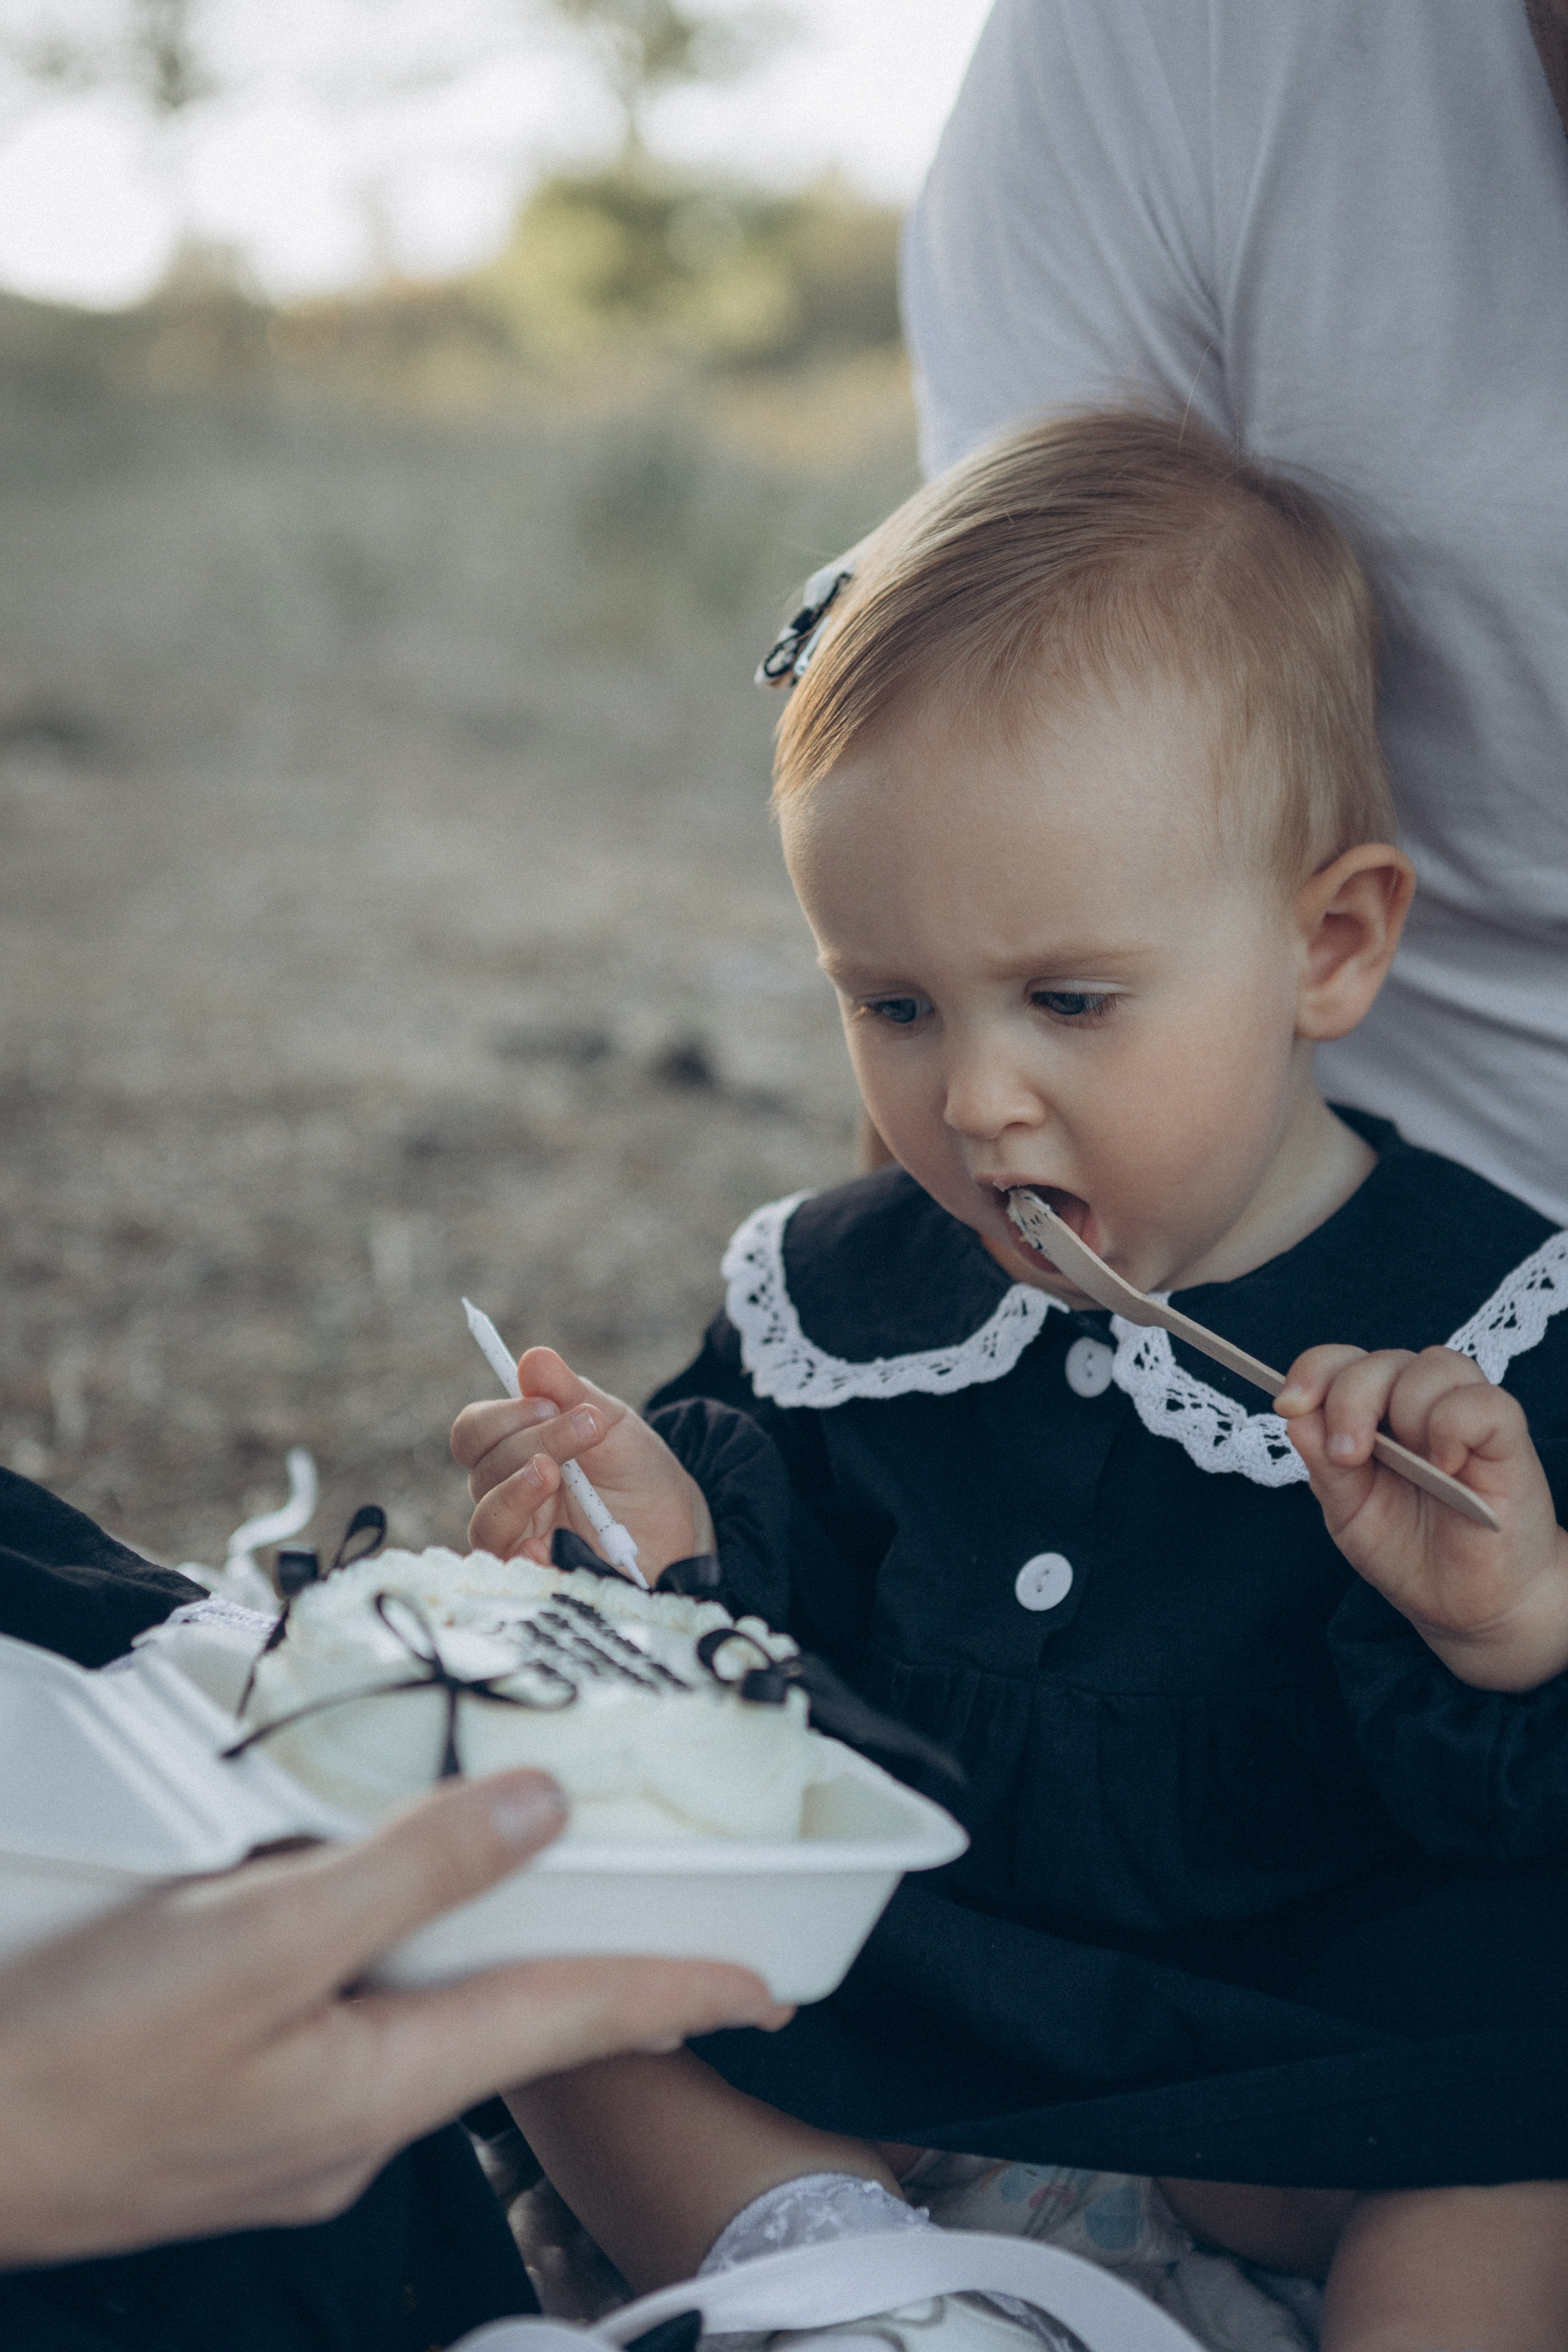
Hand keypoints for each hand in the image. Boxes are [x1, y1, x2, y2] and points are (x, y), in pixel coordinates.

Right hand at [0, 1769, 784, 2265]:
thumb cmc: (86, 2061)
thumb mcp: (260, 1944)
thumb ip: (406, 1874)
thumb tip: (539, 1810)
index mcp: (385, 2082)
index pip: (572, 2021)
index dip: (681, 1991)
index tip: (773, 1987)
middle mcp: (354, 2119)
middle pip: (505, 2025)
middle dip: (588, 1977)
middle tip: (665, 1934)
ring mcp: (288, 2124)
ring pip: (418, 2019)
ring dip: (476, 1960)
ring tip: (522, 1902)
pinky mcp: (226, 2106)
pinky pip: (339, 2020)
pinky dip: (377, 1965)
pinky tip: (347, 1920)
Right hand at [450, 1346, 714, 1572]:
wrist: (681, 1526)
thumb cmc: (637, 1472)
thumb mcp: (612, 1424)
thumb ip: (571, 1393)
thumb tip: (532, 1359)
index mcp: (516, 1453)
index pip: (474, 1434)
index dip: (501, 1417)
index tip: (548, 1404)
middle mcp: (507, 1497)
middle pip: (483, 1470)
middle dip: (533, 1441)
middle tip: (586, 1428)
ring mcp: (521, 1541)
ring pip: (487, 1522)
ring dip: (515, 1491)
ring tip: (553, 1473)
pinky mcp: (543, 1579)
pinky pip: (513, 1576)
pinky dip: (523, 1556)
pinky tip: (545, 1543)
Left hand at [1276, 1344, 1567, 1689]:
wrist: (1467, 1605)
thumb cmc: (1408, 1551)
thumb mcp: (1349, 1514)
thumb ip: (1324, 1466)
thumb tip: (1296, 1416)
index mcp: (1374, 1413)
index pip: (1340, 1362)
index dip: (1313, 1371)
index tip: (1290, 1405)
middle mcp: (1419, 1401)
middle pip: (1379, 1361)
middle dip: (1350, 1400)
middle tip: (1349, 1456)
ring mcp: (1464, 1414)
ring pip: (1431, 1364)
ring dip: (1405, 1411)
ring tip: (1413, 1467)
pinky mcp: (1507, 1437)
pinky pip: (1482, 1401)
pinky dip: (1453, 1425)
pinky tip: (1445, 1464)